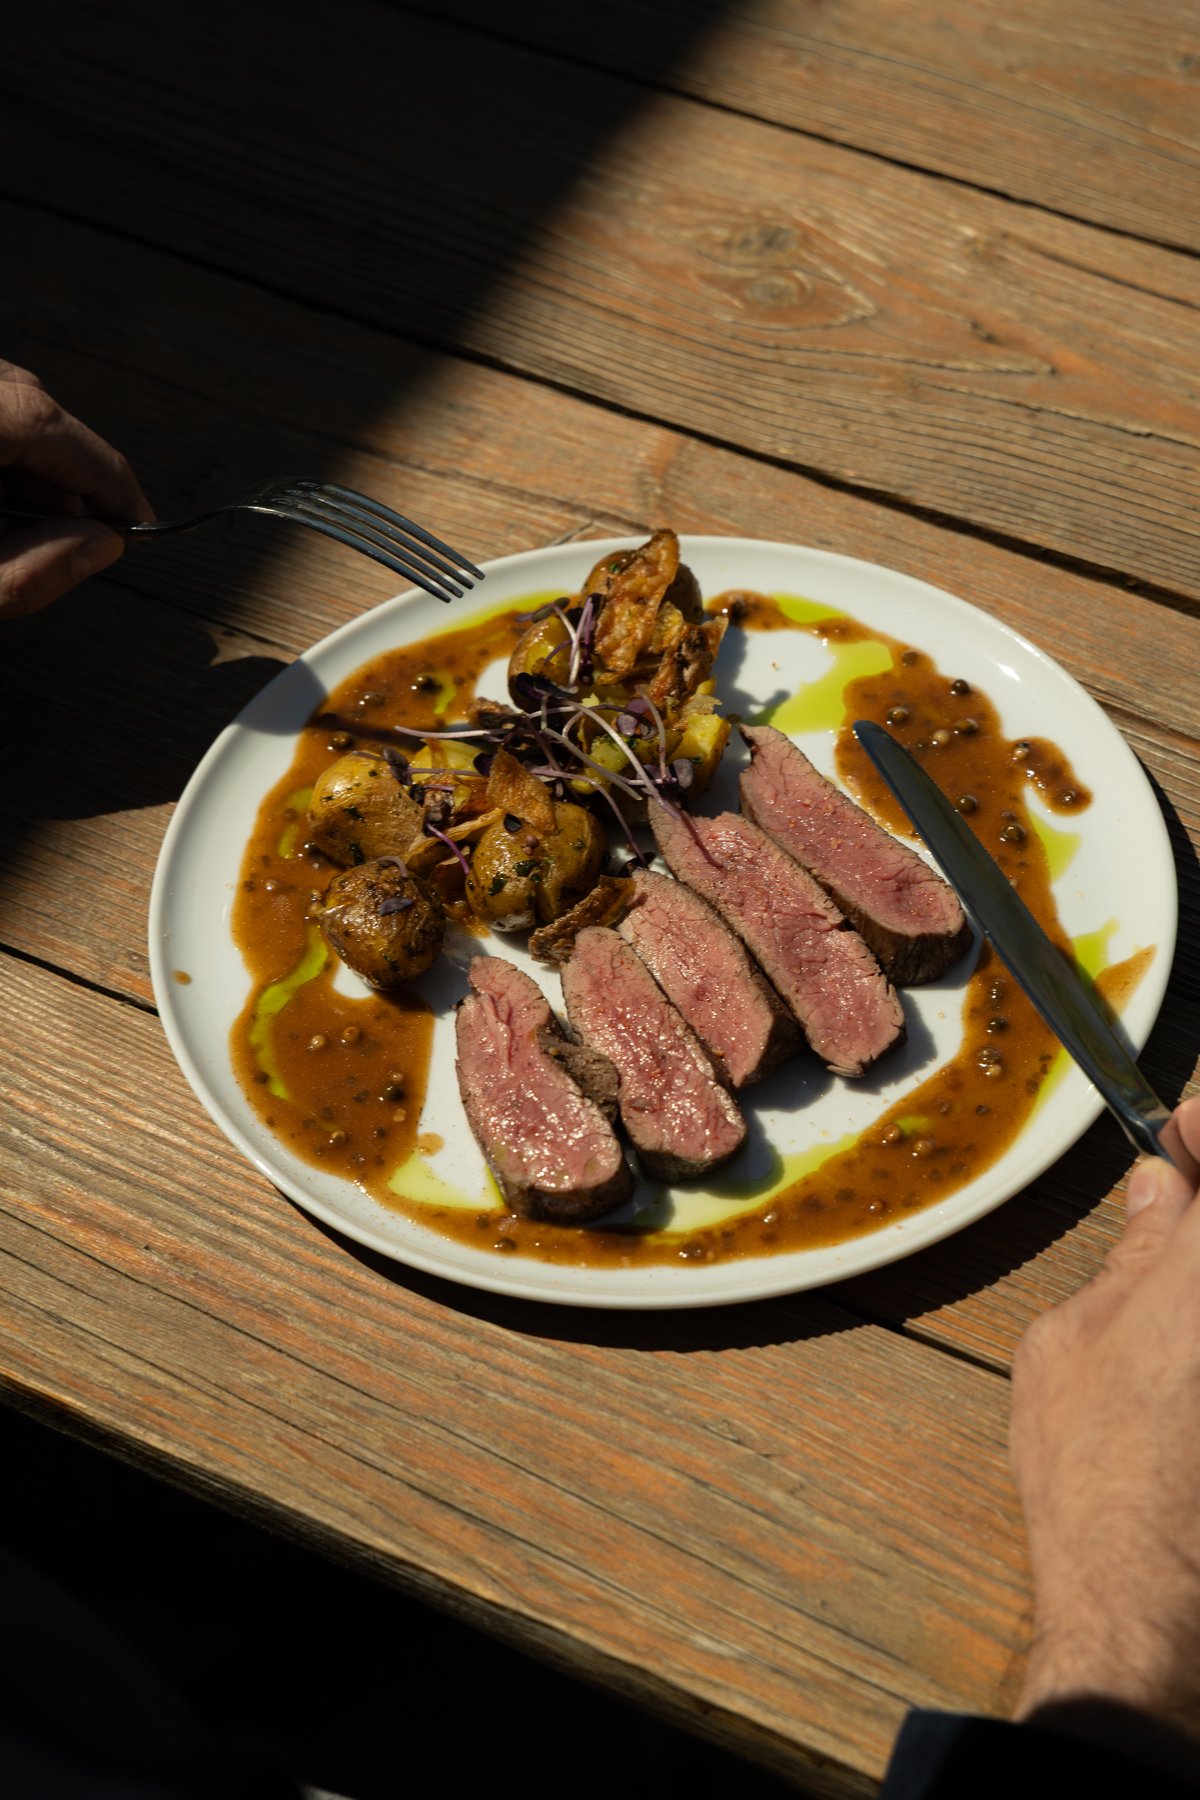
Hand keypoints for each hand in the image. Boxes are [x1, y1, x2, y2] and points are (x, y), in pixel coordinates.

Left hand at [0, 361, 151, 617]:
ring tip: (14, 526)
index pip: (47, 425)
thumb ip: (28, 571)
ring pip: (5, 402)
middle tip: (73, 534)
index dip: (105, 475)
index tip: (137, 519)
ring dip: (25, 463)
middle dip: (63, 473)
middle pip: (28, 405)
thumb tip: (101, 545)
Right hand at [1011, 1096, 1199, 1739]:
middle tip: (1180, 1205)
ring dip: (1194, 1286)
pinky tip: (1186, 1375)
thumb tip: (1162, 1192)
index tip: (1184, 1134)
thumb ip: (1133, 1253)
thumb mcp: (1071, 1341)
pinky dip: (1197, 1337)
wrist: (1149, 1615)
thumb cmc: (1094, 1475)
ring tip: (1171, 1315)